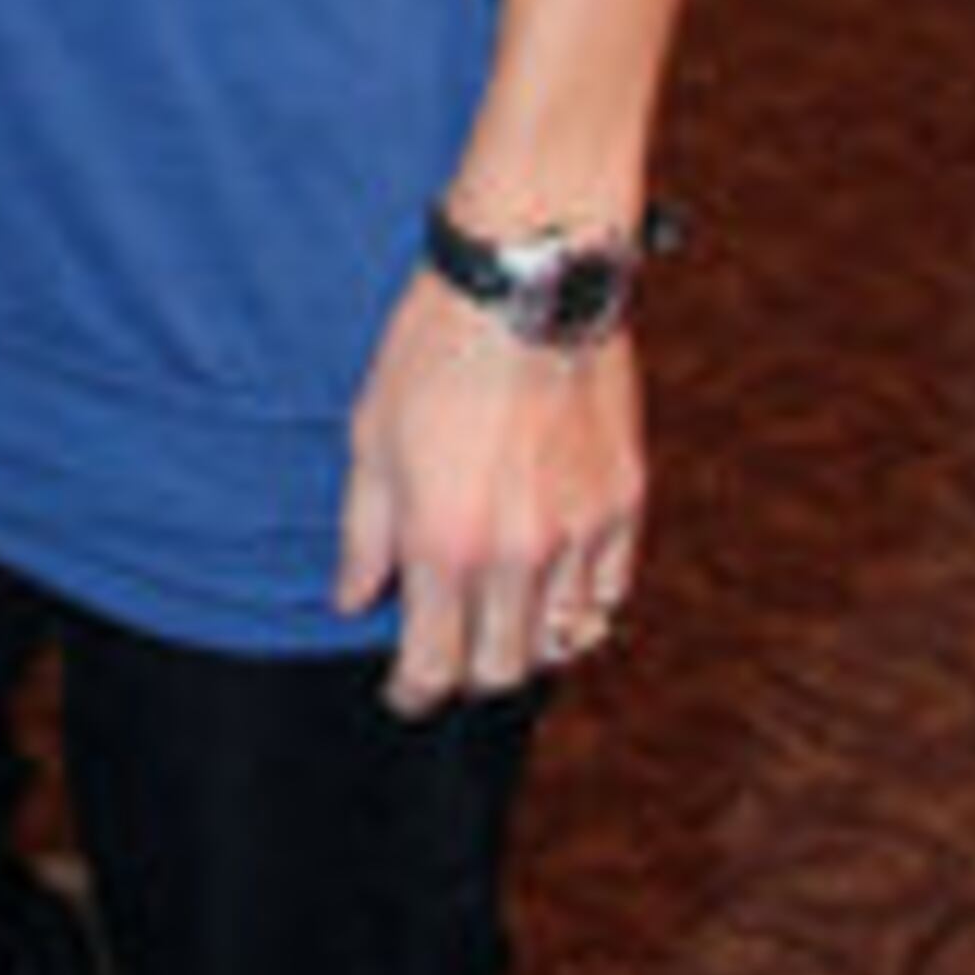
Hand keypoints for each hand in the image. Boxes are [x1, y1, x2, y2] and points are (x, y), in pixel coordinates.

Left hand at [335, 269, 647, 715]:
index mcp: (443, 542)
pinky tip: (557, 586)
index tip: (402, 691)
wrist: (528, 281)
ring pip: (561, 639)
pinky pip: (610, 590)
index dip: (411, 693)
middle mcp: (515, 554)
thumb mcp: (370, 436)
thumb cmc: (433, 349)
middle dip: (468, 674)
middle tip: (450, 651)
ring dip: (528, 642)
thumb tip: (352, 600)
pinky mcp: (622, 502)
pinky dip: (583, 604)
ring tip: (503, 620)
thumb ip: (364, 533)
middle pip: (501, 670)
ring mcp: (578, 532)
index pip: (432, 667)